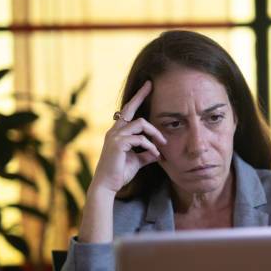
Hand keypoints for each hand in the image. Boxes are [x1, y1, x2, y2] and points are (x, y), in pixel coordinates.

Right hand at [90, 80, 166, 194]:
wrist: (107, 185)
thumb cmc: (119, 173)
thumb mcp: (136, 161)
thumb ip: (145, 154)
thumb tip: (157, 153)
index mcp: (117, 133)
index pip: (127, 112)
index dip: (136, 99)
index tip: (147, 88)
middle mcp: (114, 131)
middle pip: (129, 108)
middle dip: (140, 95)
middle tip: (151, 85)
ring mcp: (115, 136)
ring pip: (140, 124)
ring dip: (155, 133)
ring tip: (163, 144)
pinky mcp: (118, 144)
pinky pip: (140, 139)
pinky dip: (151, 146)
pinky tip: (156, 155)